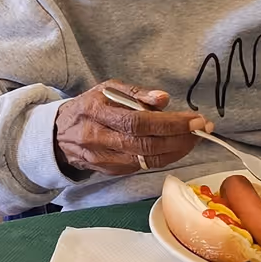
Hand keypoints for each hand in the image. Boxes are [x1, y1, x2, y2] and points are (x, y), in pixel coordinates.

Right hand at [53, 85, 200, 179]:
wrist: (59, 136)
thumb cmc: (88, 107)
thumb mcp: (107, 89)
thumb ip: (136, 93)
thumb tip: (164, 99)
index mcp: (96, 113)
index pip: (138, 122)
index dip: (170, 123)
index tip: (195, 119)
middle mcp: (98, 139)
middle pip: (145, 145)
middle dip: (180, 138)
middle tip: (202, 129)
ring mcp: (103, 159)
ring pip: (146, 161)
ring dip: (176, 151)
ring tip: (193, 138)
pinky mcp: (109, 172)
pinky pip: (141, 168)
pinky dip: (163, 158)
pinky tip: (175, 148)